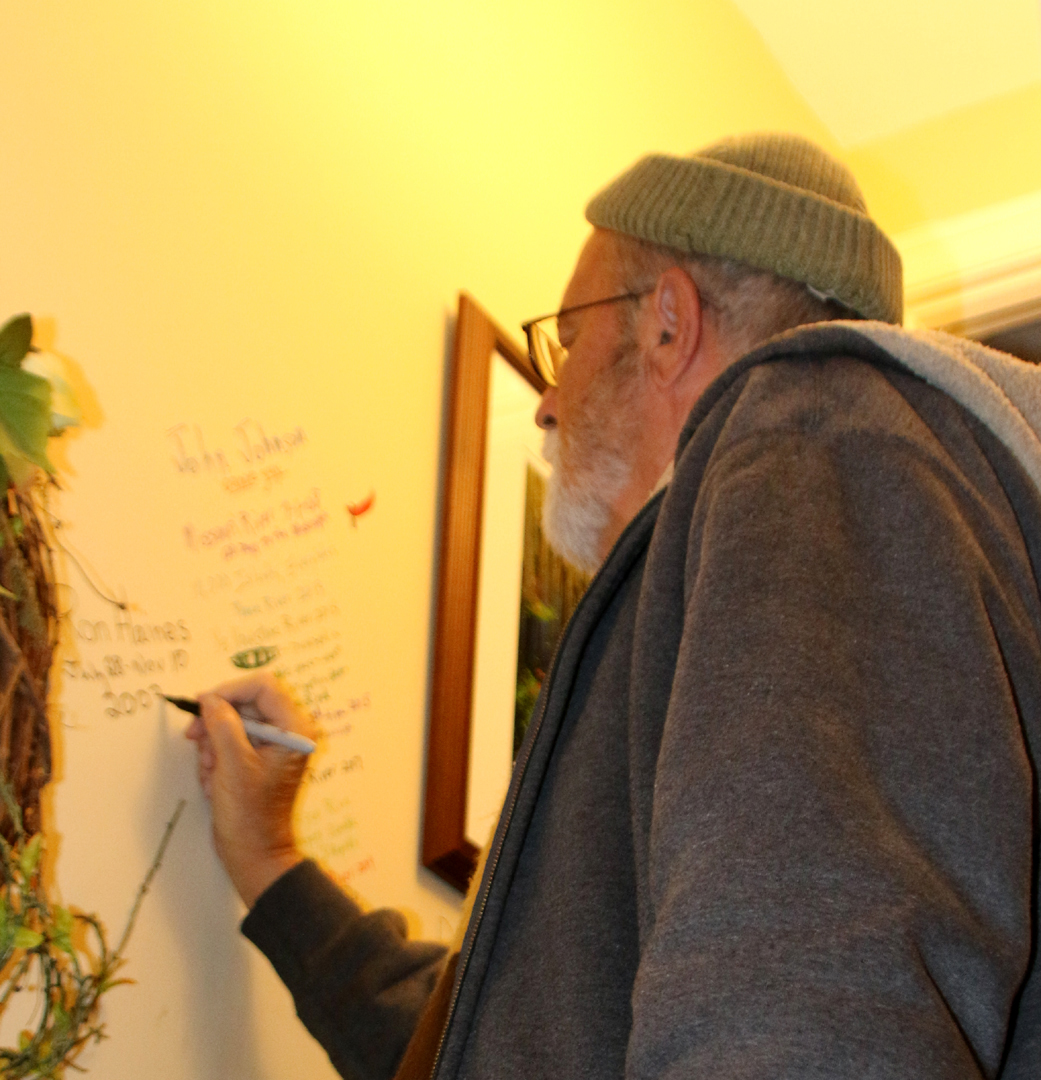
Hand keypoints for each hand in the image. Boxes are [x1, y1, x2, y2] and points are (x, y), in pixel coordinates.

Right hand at [185, 673, 316, 907]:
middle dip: (217, 724)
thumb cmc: (249, 814)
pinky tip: (214, 781)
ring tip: (211, 773)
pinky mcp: (259, 759)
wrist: (254, 854)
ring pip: (234, 724)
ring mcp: (274, 746)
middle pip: (246, 704)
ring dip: (214, 745)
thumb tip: (210, 699)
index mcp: (295, 728)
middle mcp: (289, 732)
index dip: (229, 691)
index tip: (202, 704)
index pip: (263, 686)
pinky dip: (217, 758)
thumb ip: (222, 724)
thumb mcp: (232, 764)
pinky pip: (232, 743)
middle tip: (195, 740)